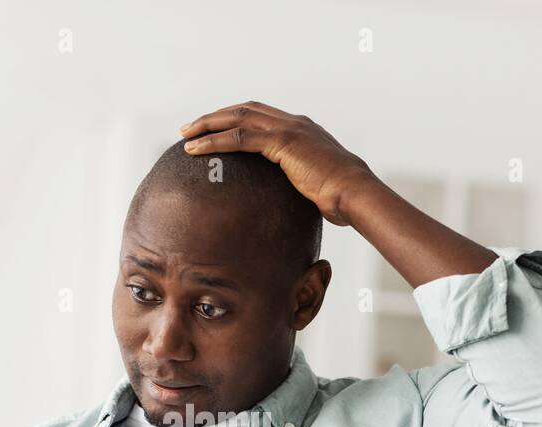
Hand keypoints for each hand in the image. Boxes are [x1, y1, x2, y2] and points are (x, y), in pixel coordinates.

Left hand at [179, 101, 376, 226]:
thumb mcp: (316, 186)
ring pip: (238, 118)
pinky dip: (214, 141)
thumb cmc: (341, 198)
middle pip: (244, 110)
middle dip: (214, 117)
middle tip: (190, 128)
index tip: (213, 129)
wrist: (356, 193)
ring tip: (186, 136)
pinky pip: (240, 137)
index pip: (259, 115)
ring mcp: (288, 129)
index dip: (233, 119)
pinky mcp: (284, 142)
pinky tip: (196, 149)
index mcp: (300, 130)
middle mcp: (293, 123)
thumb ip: (299, 183)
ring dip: (208, 125)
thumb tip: (289, 202)